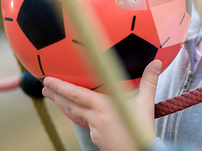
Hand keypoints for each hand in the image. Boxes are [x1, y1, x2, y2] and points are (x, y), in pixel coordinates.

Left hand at [42, 60, 161, 150]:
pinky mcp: (98, 138)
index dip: (60, 86)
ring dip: (65, 105)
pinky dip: (84, 116)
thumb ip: (149, 81)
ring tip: (57, 98)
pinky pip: (89, 124)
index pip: (76, 94)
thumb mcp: (146, 104)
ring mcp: (95, 130)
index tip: (47, 80)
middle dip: (56, 95)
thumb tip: (157, 62)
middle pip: (70, 105)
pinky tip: (89, 115)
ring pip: (77, 114)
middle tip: (44, 88)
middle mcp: (95, 117)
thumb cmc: (141, 130)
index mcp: (103, 106)